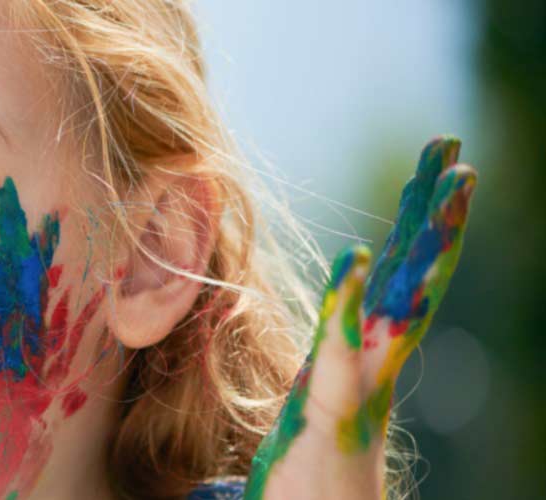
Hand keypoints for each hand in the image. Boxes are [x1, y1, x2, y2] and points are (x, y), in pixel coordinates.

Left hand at [245, 137, 476, 498]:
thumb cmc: (300, 499)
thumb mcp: (288, 435)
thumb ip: (285, 401)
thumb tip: (239, 399)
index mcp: (353, 365)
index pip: (387, 284)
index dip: (407, 230)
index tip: (431, 176)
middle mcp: (368, 372)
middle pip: (409, 279)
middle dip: (433, 216)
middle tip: (454, 151)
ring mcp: (360, 396)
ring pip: (400, 308)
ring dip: (423, 245)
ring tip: (450, 184)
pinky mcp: (337, 423)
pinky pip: (343, 358)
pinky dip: (347, 309)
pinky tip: (352, 261)